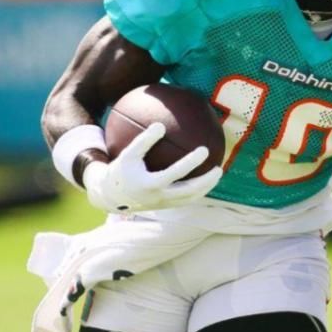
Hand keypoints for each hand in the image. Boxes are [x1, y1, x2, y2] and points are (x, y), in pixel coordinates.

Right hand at [82, 123, 221, 213]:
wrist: (112, 196)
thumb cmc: (121, 170)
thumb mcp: (128, 154)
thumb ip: (144, 141)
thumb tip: (161, 125)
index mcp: (151, 184)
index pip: (176, 173)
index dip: (191, 162)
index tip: (204, 149)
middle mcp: (160, 197)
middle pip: (189, 192)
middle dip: (206, 181)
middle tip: (218, 168)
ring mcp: (164, 204)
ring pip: (191, 198)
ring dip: (206, 188)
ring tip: (217, 173)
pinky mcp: (166, 206)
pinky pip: (186, 199)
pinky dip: (198, 190)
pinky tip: (206, 178)